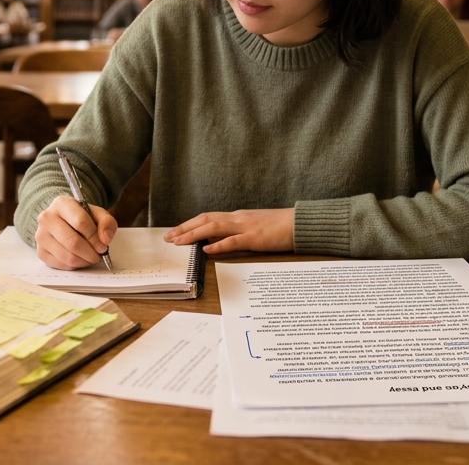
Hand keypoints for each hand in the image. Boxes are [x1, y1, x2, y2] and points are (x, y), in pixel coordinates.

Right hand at [35, 196, 117, 269]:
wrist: (63, 221)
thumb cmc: (81, 217)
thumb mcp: (97, 214)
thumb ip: (107, 222)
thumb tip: (105, 239)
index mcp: (61, 203)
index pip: (80, 222)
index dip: (95, 237)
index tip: (103, 245)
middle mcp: (47, 218)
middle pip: (73, 242)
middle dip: (90, 253)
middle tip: (98, 255)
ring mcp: (41, 236)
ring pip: (67, 256)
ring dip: (84, 261)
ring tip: (90, 257)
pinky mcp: (40, 252)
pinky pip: (61, 265)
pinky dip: (74, 266)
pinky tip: (79, 259)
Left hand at [163, 208, 294, 254]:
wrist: (300, 222)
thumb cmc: (280, 227)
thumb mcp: (254, 228)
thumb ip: (236, 233)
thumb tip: (217, 242)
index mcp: (237, 217)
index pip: (207, 218)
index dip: (189, 225)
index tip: (174, 232)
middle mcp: (238, 219)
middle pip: (205, 220)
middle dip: (184, 229)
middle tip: (168, 238)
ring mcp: (246, 227)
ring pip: (214, 228)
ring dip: (194, 234)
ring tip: (179, 242)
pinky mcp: (256, 238)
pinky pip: (234, 241)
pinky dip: (218, 245)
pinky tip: (207, 250)